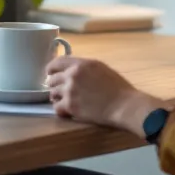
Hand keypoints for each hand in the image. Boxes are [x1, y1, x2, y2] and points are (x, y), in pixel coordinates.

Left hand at [45, 56, 162, 137]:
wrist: (125, 105)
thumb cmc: (118, 88)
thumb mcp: (101, 69)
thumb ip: (83, 67)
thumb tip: (71, 70)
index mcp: (81, 64)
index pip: (56, 62)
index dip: (51, 69)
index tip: (50, 73)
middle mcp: (72, 75)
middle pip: (52, 79)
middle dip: (55, 85)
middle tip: (60, 91)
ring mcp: (70, 91)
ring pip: (52, 93)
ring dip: (57, 98)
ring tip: (64, 101)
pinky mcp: (71, 106)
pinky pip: (56, 107)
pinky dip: (60, 110)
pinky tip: (66, 111)